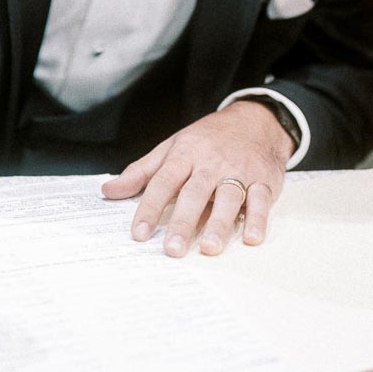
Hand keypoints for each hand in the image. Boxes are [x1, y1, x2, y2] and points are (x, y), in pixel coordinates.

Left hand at [102, 100, 293, 256]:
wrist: (253, 122)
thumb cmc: (206, 140)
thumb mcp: (171, 148)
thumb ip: (142, 172)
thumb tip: (109, 191)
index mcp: (185, 154)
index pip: (163, 182)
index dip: (149, 207)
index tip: (139, 233)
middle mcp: (211, 163)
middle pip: (195, 193)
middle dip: (183, 221)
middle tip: (172, 249)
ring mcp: (239, 171)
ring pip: (229, 197)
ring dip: (220, 223)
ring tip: (208, 248)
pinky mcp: (264, 180)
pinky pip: (261, 199)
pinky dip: (258, 218)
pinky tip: (252, 238)